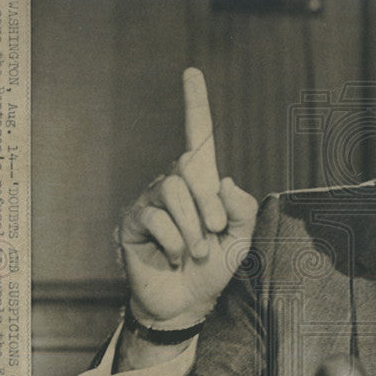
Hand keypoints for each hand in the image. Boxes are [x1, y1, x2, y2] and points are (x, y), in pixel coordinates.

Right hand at [120, 67, 258, 329]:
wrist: (186, 303)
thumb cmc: (214, 268)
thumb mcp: (240, 239)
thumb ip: (242, 209)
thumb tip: (223, 179)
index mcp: (201, 184)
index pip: (197, 138)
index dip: (196, 105)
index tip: (192, 71)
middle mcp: (173, 185)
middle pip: (189, 169)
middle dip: (209, 206)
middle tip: (215, 235)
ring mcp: (150, 202)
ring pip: (173, 193)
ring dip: (193, 230)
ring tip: (195, 253)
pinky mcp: (133, 222)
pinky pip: (157, 219)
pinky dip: (174, 243)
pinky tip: (174, 258)